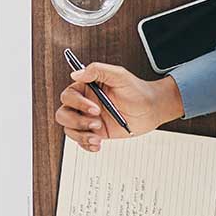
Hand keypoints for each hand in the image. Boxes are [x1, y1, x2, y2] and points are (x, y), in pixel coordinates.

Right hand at [56, 64, 182, 151]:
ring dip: (81, 135)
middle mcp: (84, 104)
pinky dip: (86, 145)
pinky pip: (81, 141)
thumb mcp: (119, 75)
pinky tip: (98, 144)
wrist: (151, 109)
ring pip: (69, 129)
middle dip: (77, 122)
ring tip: (97, 136)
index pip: (68, 96)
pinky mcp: (96, 133)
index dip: (78, 103)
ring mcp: (89, 120)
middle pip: (63, 114)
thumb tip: (76, 73)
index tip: (95, 108)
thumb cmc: (136, 90)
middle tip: (97, 123)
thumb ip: (97, 70)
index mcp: (86, 88)